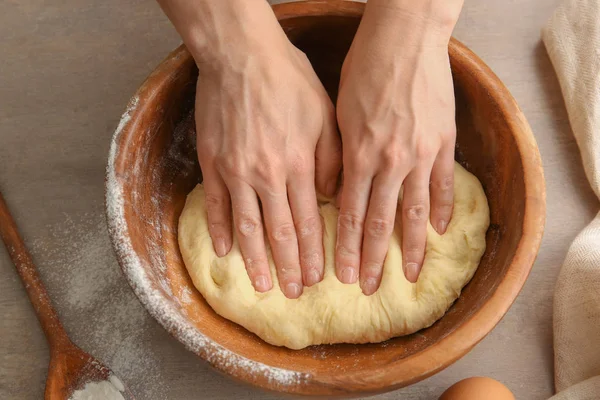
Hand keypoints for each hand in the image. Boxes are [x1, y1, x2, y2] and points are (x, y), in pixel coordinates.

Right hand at [195, 31, 340, 298]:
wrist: (241, 54)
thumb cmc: (288, 80)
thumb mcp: (324, 115)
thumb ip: (331, 159)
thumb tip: (332, 197)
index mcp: (297, 165)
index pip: (308, 222)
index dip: (313, 253)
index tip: (317, 278)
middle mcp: (265, 175)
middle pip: (279, 232)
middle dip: (288, 267)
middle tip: (293, 292)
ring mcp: (234, 171)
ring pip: (246, 227)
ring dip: (256, 260)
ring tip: (261, 285)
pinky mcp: (211, 162)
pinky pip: (216, 204)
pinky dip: (219, 230)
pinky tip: (224, 251)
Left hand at [335, 1, 460, 293]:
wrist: (405, 36)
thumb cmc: (364, 68)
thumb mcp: (338, 111)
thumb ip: (339, 154)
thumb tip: (337, 189)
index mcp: (359, 154)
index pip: (350, 214)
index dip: (346, 248)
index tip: (343, 276)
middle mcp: (390, 161)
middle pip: (380, 221)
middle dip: (373, 259)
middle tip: (369, 288)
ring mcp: (421, 153)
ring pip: (415, 211)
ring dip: (412, 247)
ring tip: (412, 275)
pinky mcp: (444, 141)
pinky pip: (444, 183)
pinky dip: (442, 208)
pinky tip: (440, 231)